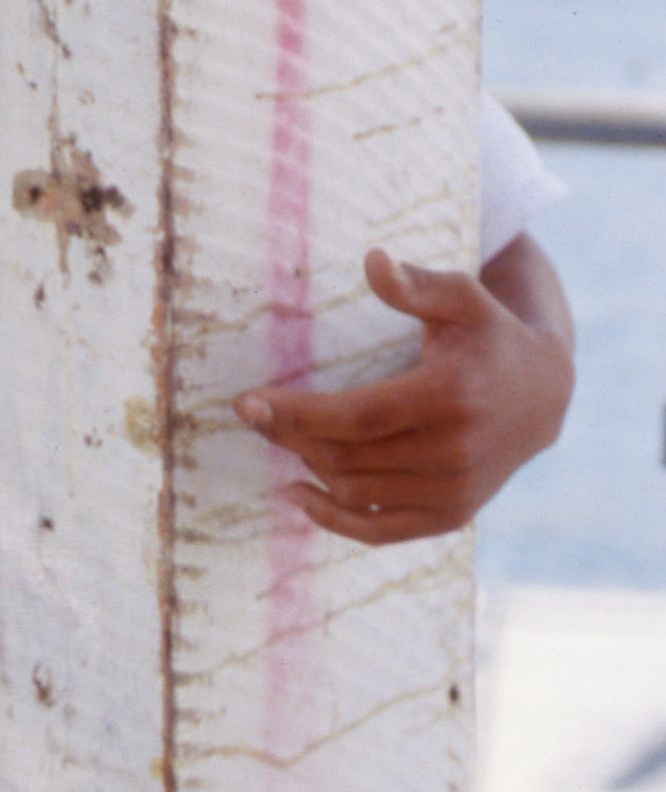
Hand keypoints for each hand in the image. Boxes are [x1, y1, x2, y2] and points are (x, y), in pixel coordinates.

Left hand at [233, 241, 573, 547]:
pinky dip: (332, 519)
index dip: (296, 413)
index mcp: (450, 395)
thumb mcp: (463, 298)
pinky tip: (298, 494)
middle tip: (257, 414)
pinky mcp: (451, 516)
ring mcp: (454, 490)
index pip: (356, 416)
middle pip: (346, 455)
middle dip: (291, 435)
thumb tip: (372, 261)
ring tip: (286, 436)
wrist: (544, 394)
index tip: (246, 402)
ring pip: (354, 490)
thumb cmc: (489, 336)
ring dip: (308, 466)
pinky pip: (378, 530)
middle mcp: (454, 451)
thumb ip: (416, 286)